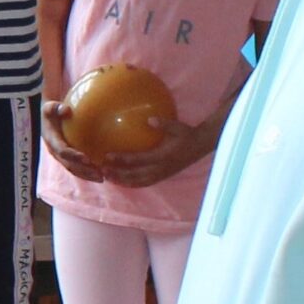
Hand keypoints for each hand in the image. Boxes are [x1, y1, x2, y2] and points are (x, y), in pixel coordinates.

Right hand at [40, 102, 104, 181]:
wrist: (48, 116)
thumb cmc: (53, 110)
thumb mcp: (51, 106)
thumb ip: (55, 108)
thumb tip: (66, 110)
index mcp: (51, 140)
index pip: (62, 151)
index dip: (74, 156)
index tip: (88, 159)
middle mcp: (54, 151)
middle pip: (69, 165)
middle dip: (84, 171)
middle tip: (100, 174)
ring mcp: (60, 156)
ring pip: (73, 169)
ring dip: (87, 175)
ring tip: (102, 178)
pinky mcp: (67, 158)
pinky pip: (77, 167)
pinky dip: (88, 172)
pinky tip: (101, 173)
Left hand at [100, 115, 214, 189]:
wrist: (201, 146)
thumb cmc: (187, 134)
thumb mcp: (177, 127)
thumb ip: (163, 124)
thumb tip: (148, 119)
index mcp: (163, 156)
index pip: (138, 160)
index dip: (122, 159)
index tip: (107, 156)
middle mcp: (161, 168)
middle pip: (135, 176)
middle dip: (118, 175)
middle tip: (102, 171)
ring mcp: (162, 174)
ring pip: (139, 182)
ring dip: (123, 181)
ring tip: (108, 178)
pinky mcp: (163, 176)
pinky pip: (145, 183)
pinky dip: (132, 184)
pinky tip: (122, 181)